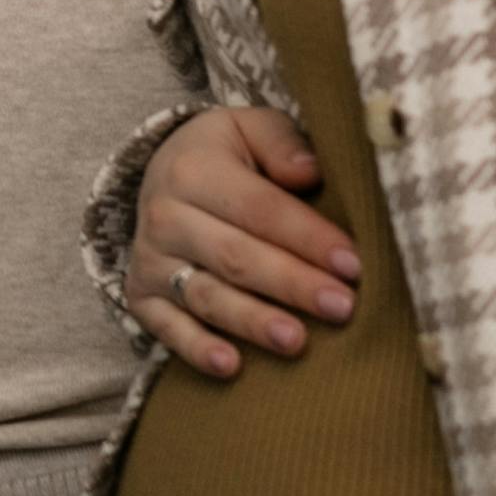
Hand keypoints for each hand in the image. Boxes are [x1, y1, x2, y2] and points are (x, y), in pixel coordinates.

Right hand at [124, 107, 364, 378]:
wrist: (164, 176)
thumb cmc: (228, 157)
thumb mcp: (251, 129)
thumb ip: (282, 143)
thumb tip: (309, 172)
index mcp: (193, 170)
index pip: (259, 209)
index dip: (307, 237)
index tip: (353, 263)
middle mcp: (163, 216)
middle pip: (235, 257)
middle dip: (292, 284)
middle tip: (341, 306)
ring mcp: (150, 261)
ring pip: (206, 296)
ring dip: (253, 321)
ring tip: (297, 341)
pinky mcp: (142, 296)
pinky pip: (167, 329)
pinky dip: (196, 349)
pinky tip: (231, 366)